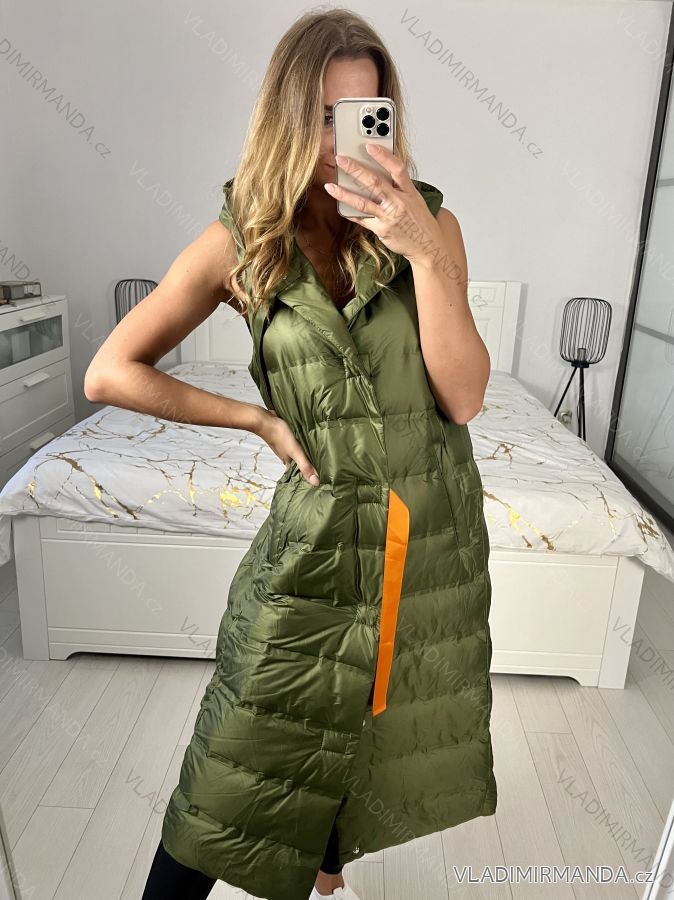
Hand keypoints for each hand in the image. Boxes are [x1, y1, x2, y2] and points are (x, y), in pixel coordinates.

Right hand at [257, 410, 319, 485]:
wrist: (265, 420)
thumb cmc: (280, 436)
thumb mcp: (295, 452)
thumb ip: (305, 466)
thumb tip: (316, 483)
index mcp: (288, 463)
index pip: (299, 474)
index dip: (308, 477)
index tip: (321, 480)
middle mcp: (287, 457)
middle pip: (299, 464)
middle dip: (309, 465)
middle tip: (325, 467)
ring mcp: (285, 447)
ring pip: (298, 454)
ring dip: (307, 454)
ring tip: (321, 455)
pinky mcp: (286, 438)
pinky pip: (297, 444)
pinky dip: (303, 445)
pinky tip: (310, 442)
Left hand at [325, 143, 441, 264]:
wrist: (428, 246)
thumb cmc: (420, 222)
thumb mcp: (415, 200)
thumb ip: (400, 187)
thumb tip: (382, 173)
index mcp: (409, 192)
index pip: (397, 169)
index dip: (383, 156)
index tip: (369, 146)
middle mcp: (399, 203)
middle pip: (374, 182)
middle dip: (355, 169)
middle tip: (340, 159)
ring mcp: (389, 217)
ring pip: (363, 202)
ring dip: (344, 193)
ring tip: (330, 186)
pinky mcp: (382, 230)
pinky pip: (363, 220)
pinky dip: (351, 213)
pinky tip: (340, 207)